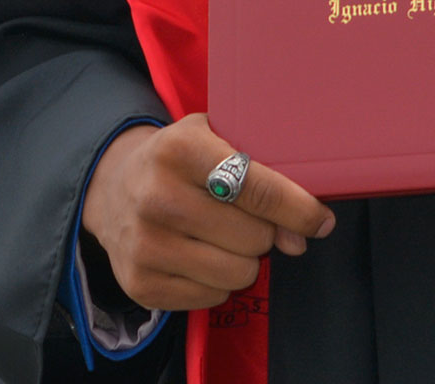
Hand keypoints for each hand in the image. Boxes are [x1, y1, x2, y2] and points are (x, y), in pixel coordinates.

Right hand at [82, 115, 334, 310]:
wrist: (113, 187)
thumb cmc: (180, 159)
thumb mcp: (214, 137)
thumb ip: (262, 172)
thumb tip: (299, 235)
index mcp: (179, 149)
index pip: (256, 187)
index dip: (298, 208)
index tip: (321, 220)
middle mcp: (157, 196)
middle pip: (253, 236)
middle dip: (265, 230)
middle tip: (248, 217)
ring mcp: (145, 244)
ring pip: (238, 272)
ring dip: (246, 258)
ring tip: (225, 235)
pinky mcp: (140, 283)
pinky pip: (212, 297)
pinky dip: (219, 280)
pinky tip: (202, 253)